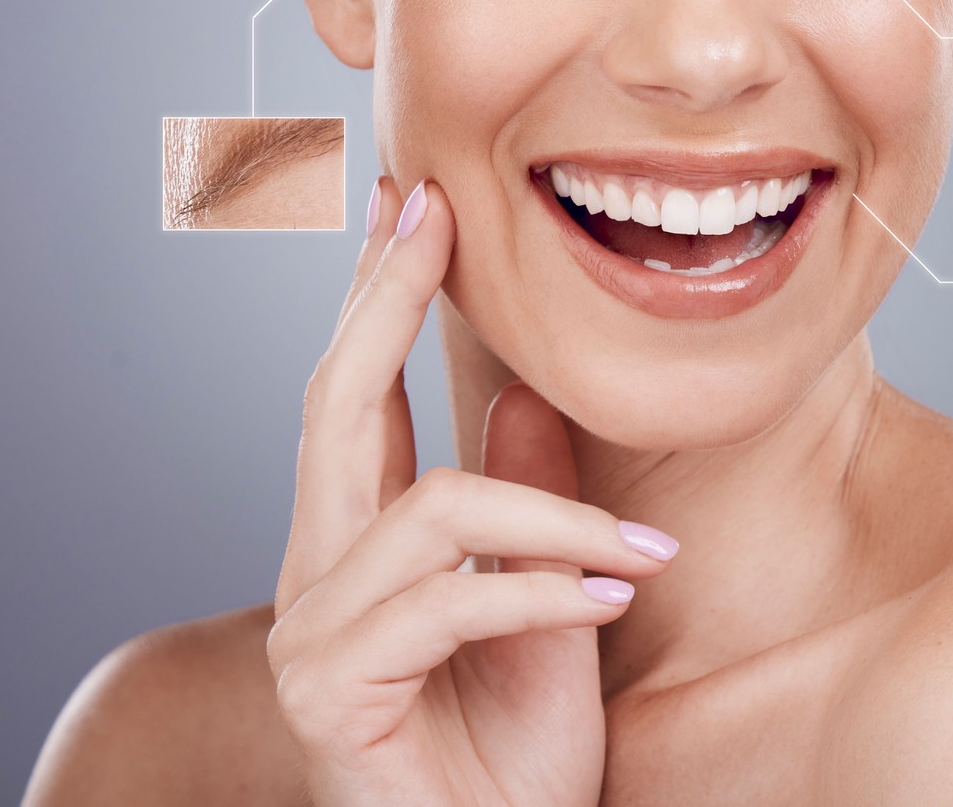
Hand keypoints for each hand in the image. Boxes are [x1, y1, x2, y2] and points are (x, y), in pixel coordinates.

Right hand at [266, 177, 677, 805]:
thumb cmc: (511, 753)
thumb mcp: (549, 604)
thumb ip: (530, 503)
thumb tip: (521, 390)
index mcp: (360, 543)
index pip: (356, 396)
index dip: (376, 295)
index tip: (411, 201)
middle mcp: (316, 573)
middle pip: (336, 404)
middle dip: (384, 298)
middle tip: (433, 210)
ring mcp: (311, 633)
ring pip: (432, 511)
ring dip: (555, 521)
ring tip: (641, 561)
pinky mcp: (332, 691)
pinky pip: (449, 602)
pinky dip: (545, 594)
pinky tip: (614, 602)